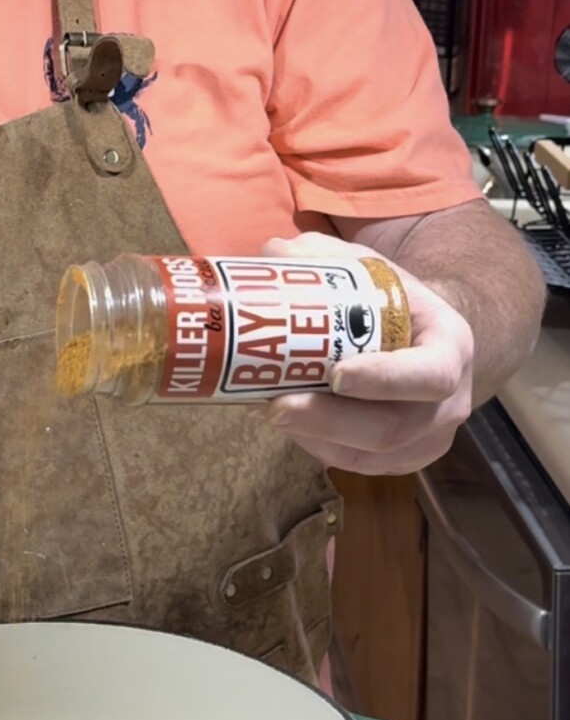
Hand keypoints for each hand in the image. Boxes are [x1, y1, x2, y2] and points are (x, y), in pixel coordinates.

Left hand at [258, 231, 473, 474]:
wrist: (420, 335)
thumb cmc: (389, 299)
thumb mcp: (365, 267)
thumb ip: (320, 256)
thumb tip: (272, 254)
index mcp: (452, 347)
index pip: (431, 374)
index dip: (384, 380)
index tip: (335, 375)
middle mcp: (450, 402)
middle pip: (393, 428)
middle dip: (329, 421)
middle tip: (275, 405)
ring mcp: (428, 439)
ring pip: (368, 456)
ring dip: (314, 438)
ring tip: (268, 412)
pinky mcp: (401, 460)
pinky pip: (357, 464)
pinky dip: (317, 447)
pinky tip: (288, 424)